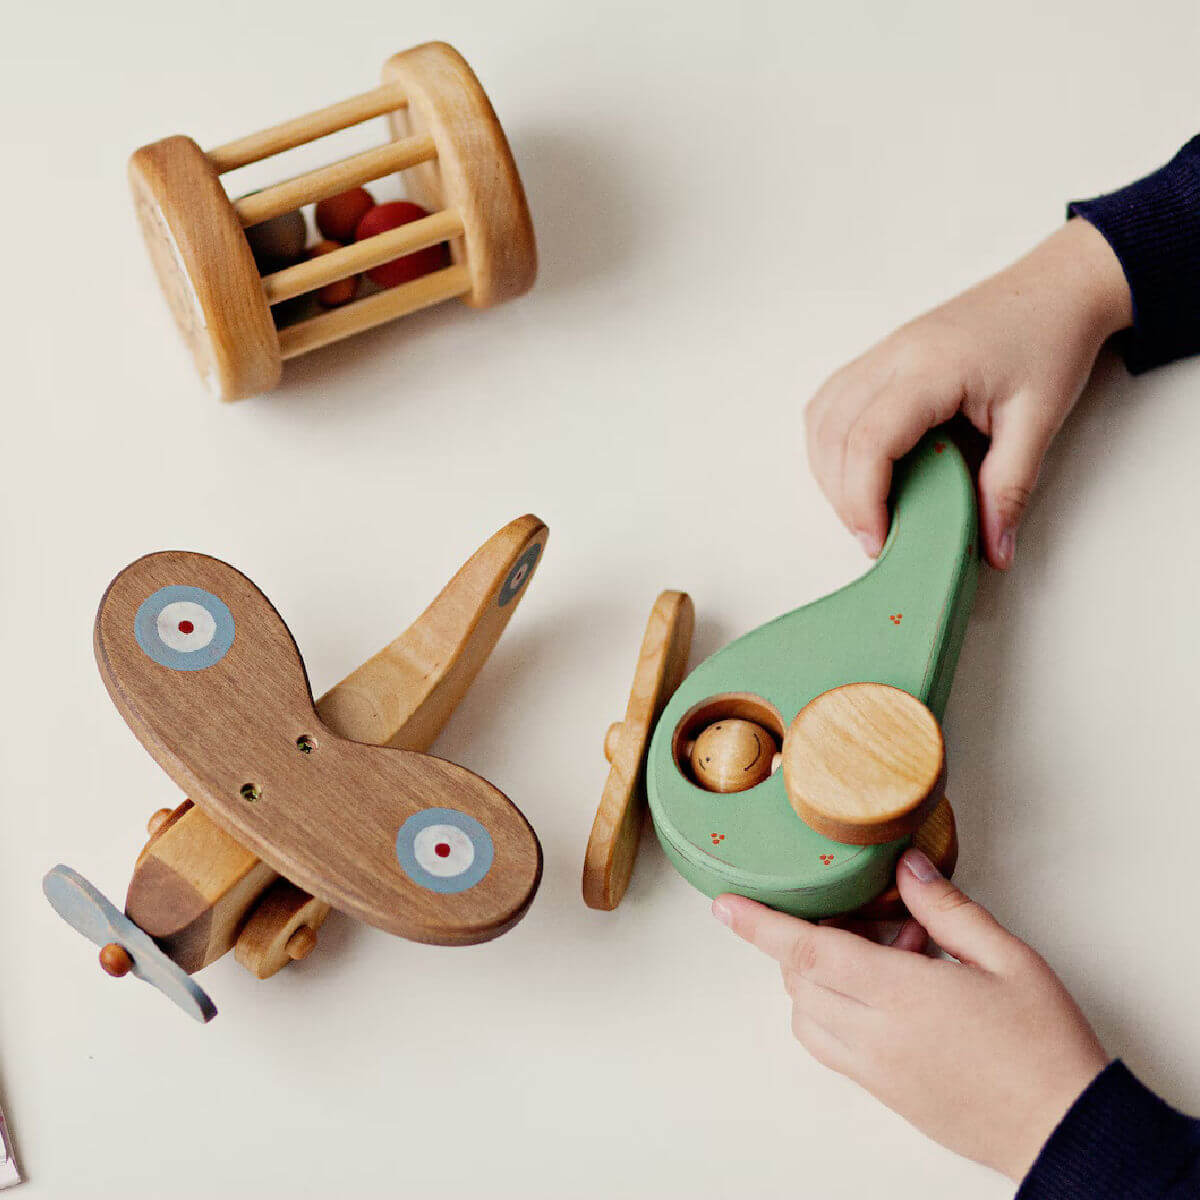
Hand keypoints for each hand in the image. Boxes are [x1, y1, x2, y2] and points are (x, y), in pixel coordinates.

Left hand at [712, 849, 1109, 1181]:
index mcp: (903, 996)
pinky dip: (832, 1014)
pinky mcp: (885, 1095)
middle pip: (799, 981)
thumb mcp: (1008, 959)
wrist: (1068, 1132)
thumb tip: (905, 868)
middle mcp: (877, 1037)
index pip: (808, 953)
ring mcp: (876, 1072)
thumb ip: (947, 909)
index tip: (724, 906)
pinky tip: (888, 997)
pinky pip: (830, 1048)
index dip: (760, 926)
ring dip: (817, 980)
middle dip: (808, 941)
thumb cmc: (1045, 1046)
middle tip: (872, 922)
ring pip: (807, 1018)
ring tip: (887, 960)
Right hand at [805, 218, 1131, 568]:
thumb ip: (1010, 488)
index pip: (870, 441)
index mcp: (931, 368)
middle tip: (874, 537)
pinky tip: (853, 471)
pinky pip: (829, 404)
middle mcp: (892, 355)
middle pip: (834, 434)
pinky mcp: (879, 357)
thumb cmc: (1049, 340)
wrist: (1057, 287)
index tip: (879, 541)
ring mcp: (880, 352)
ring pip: (821, 419)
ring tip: (863, 509)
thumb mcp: (1040, 420)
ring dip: (829, 473)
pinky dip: (829, 445)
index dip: (863, 499)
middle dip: (843, 497)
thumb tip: (993, 550)